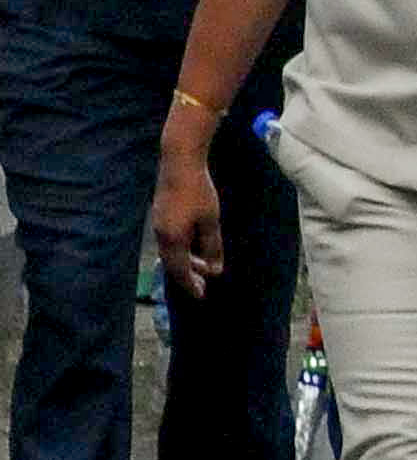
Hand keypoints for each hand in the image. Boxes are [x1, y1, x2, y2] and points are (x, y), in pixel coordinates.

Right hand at [150, 147, 224, 297]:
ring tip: (204, 267)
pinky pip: (171, 240)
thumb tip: (214, 269)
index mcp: (172, 240)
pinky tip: (195, 246)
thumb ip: (212, 246)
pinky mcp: (161, 215)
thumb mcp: (210, 221)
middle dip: (189, 276)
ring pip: (172, 252)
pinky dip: (182, 249)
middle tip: (203, 286)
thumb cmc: (198, 191)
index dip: (190, 285)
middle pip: (174, 263)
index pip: (180, 271)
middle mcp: (161, 235)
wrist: (178, 163)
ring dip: (187, 261)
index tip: (200, 296)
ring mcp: (159, 225)